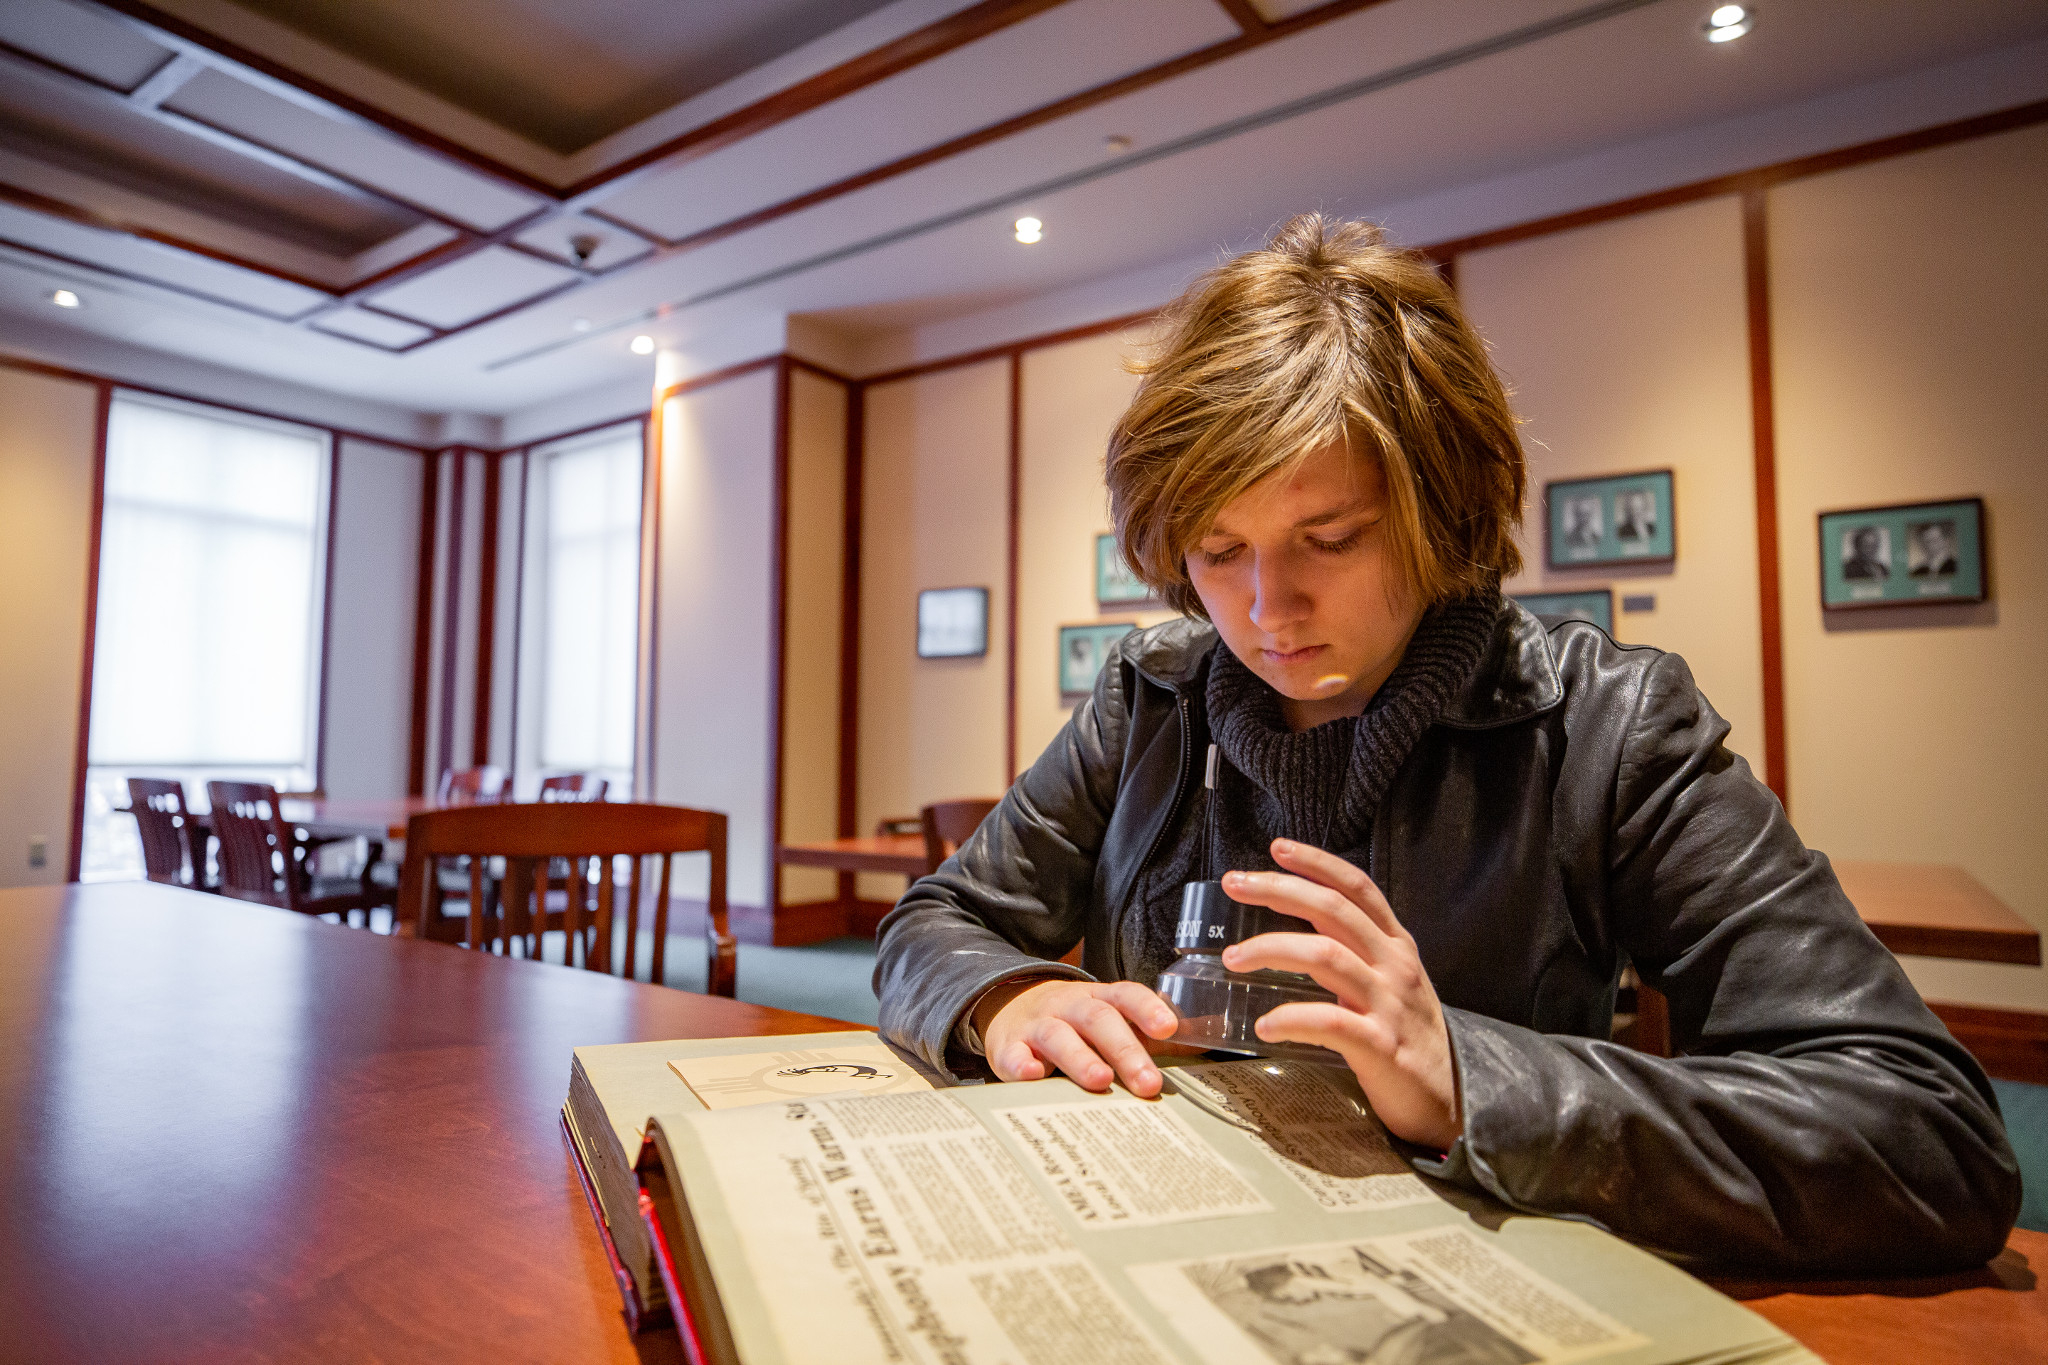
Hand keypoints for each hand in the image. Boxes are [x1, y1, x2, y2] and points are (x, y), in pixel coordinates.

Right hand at [979, 978, 1178, 1097]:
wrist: (1010, 1009)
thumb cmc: (1074, 1024)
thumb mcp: (1109, 1020)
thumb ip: (1149, 1034)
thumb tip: (1205, 1039)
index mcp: (1099, 999)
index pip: (1126, 995)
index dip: (1147, 1009)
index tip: (1168, 1028)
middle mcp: (1069, 1006)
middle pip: (1097, 1020)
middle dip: (1125, 1050)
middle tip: (1148, 1083)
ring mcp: (1037, 1025)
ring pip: (1058, 1036)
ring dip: (1080, 1058)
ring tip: (1100, 1081)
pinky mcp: (1008, 1046)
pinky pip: (1013, 1054)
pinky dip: (1020, 1065)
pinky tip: (1032, 1076)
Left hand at [1219, 838, 1460, 1149]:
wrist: (1451, 1102)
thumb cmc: (1409, 1041)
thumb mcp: (1393, 984)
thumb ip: (1358, 955)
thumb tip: (1299, 933)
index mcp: (1396, 947)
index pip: (1357, 888)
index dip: (1318, 863)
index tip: (1277, 848)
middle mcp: (1395, 967)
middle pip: (1333, 910)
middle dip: (1280, 889)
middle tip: (1234, 883)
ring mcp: (1389, 1006)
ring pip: (1326, 957)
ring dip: (1272, 949)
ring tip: (1233, 959)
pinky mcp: (1381, 1048)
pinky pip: (1330, 1023)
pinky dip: (1292, 1019)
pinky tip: (1265, 1026)